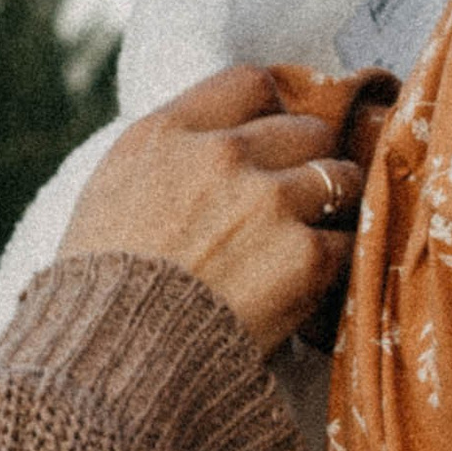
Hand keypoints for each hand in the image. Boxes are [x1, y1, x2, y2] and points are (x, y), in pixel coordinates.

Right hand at [60, 66, 362, 355]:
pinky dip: (338, 262)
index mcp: (167, 134)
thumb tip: (218, 147)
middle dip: (304, 162)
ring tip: (306, 243)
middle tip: (292, 204)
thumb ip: (169, 157)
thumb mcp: (111, 195)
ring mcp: (268, 201)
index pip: (250, 83)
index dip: (268, 113)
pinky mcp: (305, 256)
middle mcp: (221, 155)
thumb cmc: (100, 293)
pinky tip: (311, 284)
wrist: (114, 367)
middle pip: (305, 128)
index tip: (268, 143)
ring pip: (340, 175)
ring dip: (331, 208)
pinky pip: (351, 239)